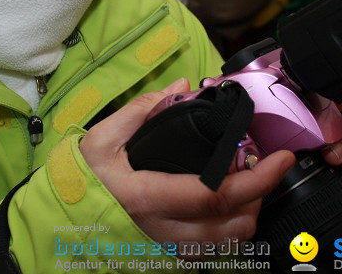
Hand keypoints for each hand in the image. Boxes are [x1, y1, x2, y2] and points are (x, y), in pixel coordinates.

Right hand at [80, 78, 295, 243]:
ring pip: (230, 243)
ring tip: (244, 183)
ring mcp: (169, 248)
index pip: (217, 194)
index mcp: (148, 197)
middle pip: (235, 225)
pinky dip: (230, 228)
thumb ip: (142, 110)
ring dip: (248, 213)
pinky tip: (223, 205)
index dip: (258, 179)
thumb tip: (182, 84)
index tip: (281, 158)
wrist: (60, 223)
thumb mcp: (101, 139)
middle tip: (261, 165)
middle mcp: (164, 230)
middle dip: (261, 195)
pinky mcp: (171, 256)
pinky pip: (215, 251)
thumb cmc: (80, 182)